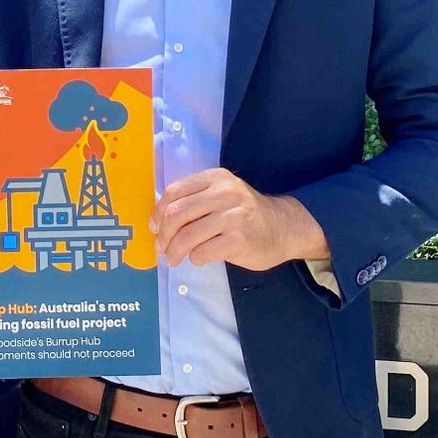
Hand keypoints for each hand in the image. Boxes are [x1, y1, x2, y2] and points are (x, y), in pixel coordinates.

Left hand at [151, 169, 326, 271]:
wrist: (283, 228)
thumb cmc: (245, 214)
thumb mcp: (221, 196)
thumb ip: (194, 201)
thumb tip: (157, 221)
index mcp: (215, 178)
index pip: (174, 192)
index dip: (158, 212)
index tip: (154, 228)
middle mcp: (224, 193)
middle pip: (177, 214)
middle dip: (163, 235)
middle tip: (162, 248)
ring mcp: (233, 216)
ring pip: (187, 235)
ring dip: (174, 251)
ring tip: (173, 259)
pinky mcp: (239, 240)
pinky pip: (203, 252)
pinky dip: (194, 258)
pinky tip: (198, 259)